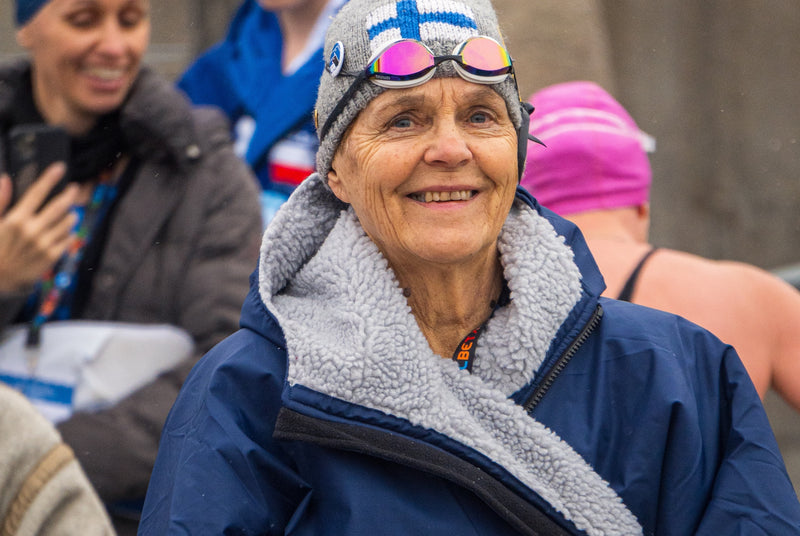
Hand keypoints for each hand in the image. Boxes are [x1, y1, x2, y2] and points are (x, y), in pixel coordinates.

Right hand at [0, 163, 78, 292]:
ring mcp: (44, 244)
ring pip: (67, 222)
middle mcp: (33, 230)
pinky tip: (66, 230)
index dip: (50, 178)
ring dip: (71, 214)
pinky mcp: (51, 257)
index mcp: (17, 219)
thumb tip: (5, 178)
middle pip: (59, 206)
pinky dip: (69, 232)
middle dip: (69, 194)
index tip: (60, 167)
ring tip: (71, 211)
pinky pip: (68, 239)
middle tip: (74, 188)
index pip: (37, 192)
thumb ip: (0, 200)